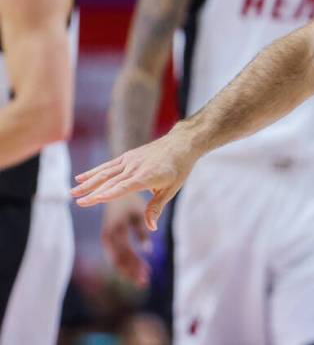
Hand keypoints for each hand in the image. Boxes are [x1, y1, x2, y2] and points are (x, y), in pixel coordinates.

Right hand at [72, 130, 198, 230]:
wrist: (181, 144)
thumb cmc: (178, 169)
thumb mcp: (171, 190)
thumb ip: (156, 208)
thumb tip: (151, 228)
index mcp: (146, 177)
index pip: (124, 187)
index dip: (109, 194)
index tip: (94, 199)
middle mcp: (135, 168)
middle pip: (111, 182)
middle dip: (93, 193)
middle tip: (77, 202)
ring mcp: (129, 161)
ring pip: (105, 173)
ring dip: (88, 182)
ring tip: (73, 192)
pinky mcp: (127, 157)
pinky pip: (108, 166)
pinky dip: (94, 171)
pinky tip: (80, 178)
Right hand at [101, 194, 151, 286]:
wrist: (113, 187)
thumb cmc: (130, 199)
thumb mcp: (138, 212)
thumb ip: (141, 230)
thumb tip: (148, 250)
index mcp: (116, 228)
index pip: (125, 252)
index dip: (135, 265)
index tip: (146, 275)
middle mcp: (108, 234)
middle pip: (120, 259)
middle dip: (132, 271)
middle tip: (145, 281)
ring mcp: (106, 236)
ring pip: (116, 259)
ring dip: (129, 269)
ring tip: (143, 278)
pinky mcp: (107, 236)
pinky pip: (115, 254)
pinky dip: (125, 263)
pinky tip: (135, 270)